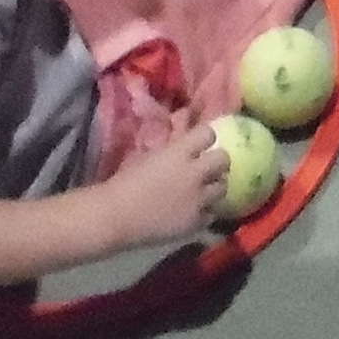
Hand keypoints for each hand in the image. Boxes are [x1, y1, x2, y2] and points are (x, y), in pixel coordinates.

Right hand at [102, 124, 226, 247]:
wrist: (115, 217)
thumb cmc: (125, 182)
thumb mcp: (149, 154)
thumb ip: (172, 139)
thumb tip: (185, 116)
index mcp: (179, 152)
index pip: (209, 133)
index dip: (205, 138)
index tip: (199, 144)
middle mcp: (194, 174)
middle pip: (224, 160)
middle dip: (216, 162)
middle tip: (205, 168)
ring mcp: (198, 200)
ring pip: (223, 187)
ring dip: (214, 186)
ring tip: (202, 191)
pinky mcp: (195, 223)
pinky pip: (213, 213)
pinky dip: (205, 211)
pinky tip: (193, 211)